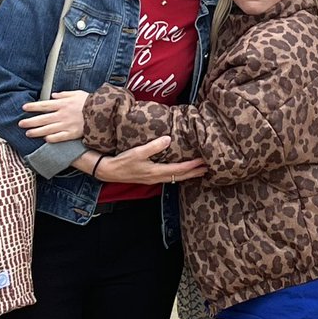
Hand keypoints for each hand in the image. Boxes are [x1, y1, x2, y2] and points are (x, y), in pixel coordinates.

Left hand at [20, 90, 89, 141]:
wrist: (103, 112)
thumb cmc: (90, 102)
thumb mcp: (77, 93)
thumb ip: (64, 94)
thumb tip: (54, 95)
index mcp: (63, 104)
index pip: (44, 105)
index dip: (33, 107)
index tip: (24, 108)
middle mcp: (62, 115)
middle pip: (42, 118)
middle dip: (30, 121)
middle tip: (21, 124)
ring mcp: (66, 125)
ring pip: (48, 129)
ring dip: (37, 132)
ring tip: (28, 133)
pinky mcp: (73, 133)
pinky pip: (59, 137)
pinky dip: (52, 138)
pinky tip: (45, 139)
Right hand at [74, 137, 207, 184]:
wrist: (108, 171)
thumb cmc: (122, 161)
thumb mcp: (137, 152)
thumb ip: (153, 146)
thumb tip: (168, 139)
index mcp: (156, 172)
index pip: (179, 169)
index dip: (192, 166)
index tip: (203, 161)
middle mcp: (157, 177)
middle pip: (180, 176)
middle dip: (195, 172)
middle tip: (209, 168)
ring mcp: (153, 179)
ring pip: (175, 178)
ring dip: (188, 174)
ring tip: (199, 170)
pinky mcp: (150, 177)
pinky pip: (169, 176)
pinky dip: (178, 174)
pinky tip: (181, 171)